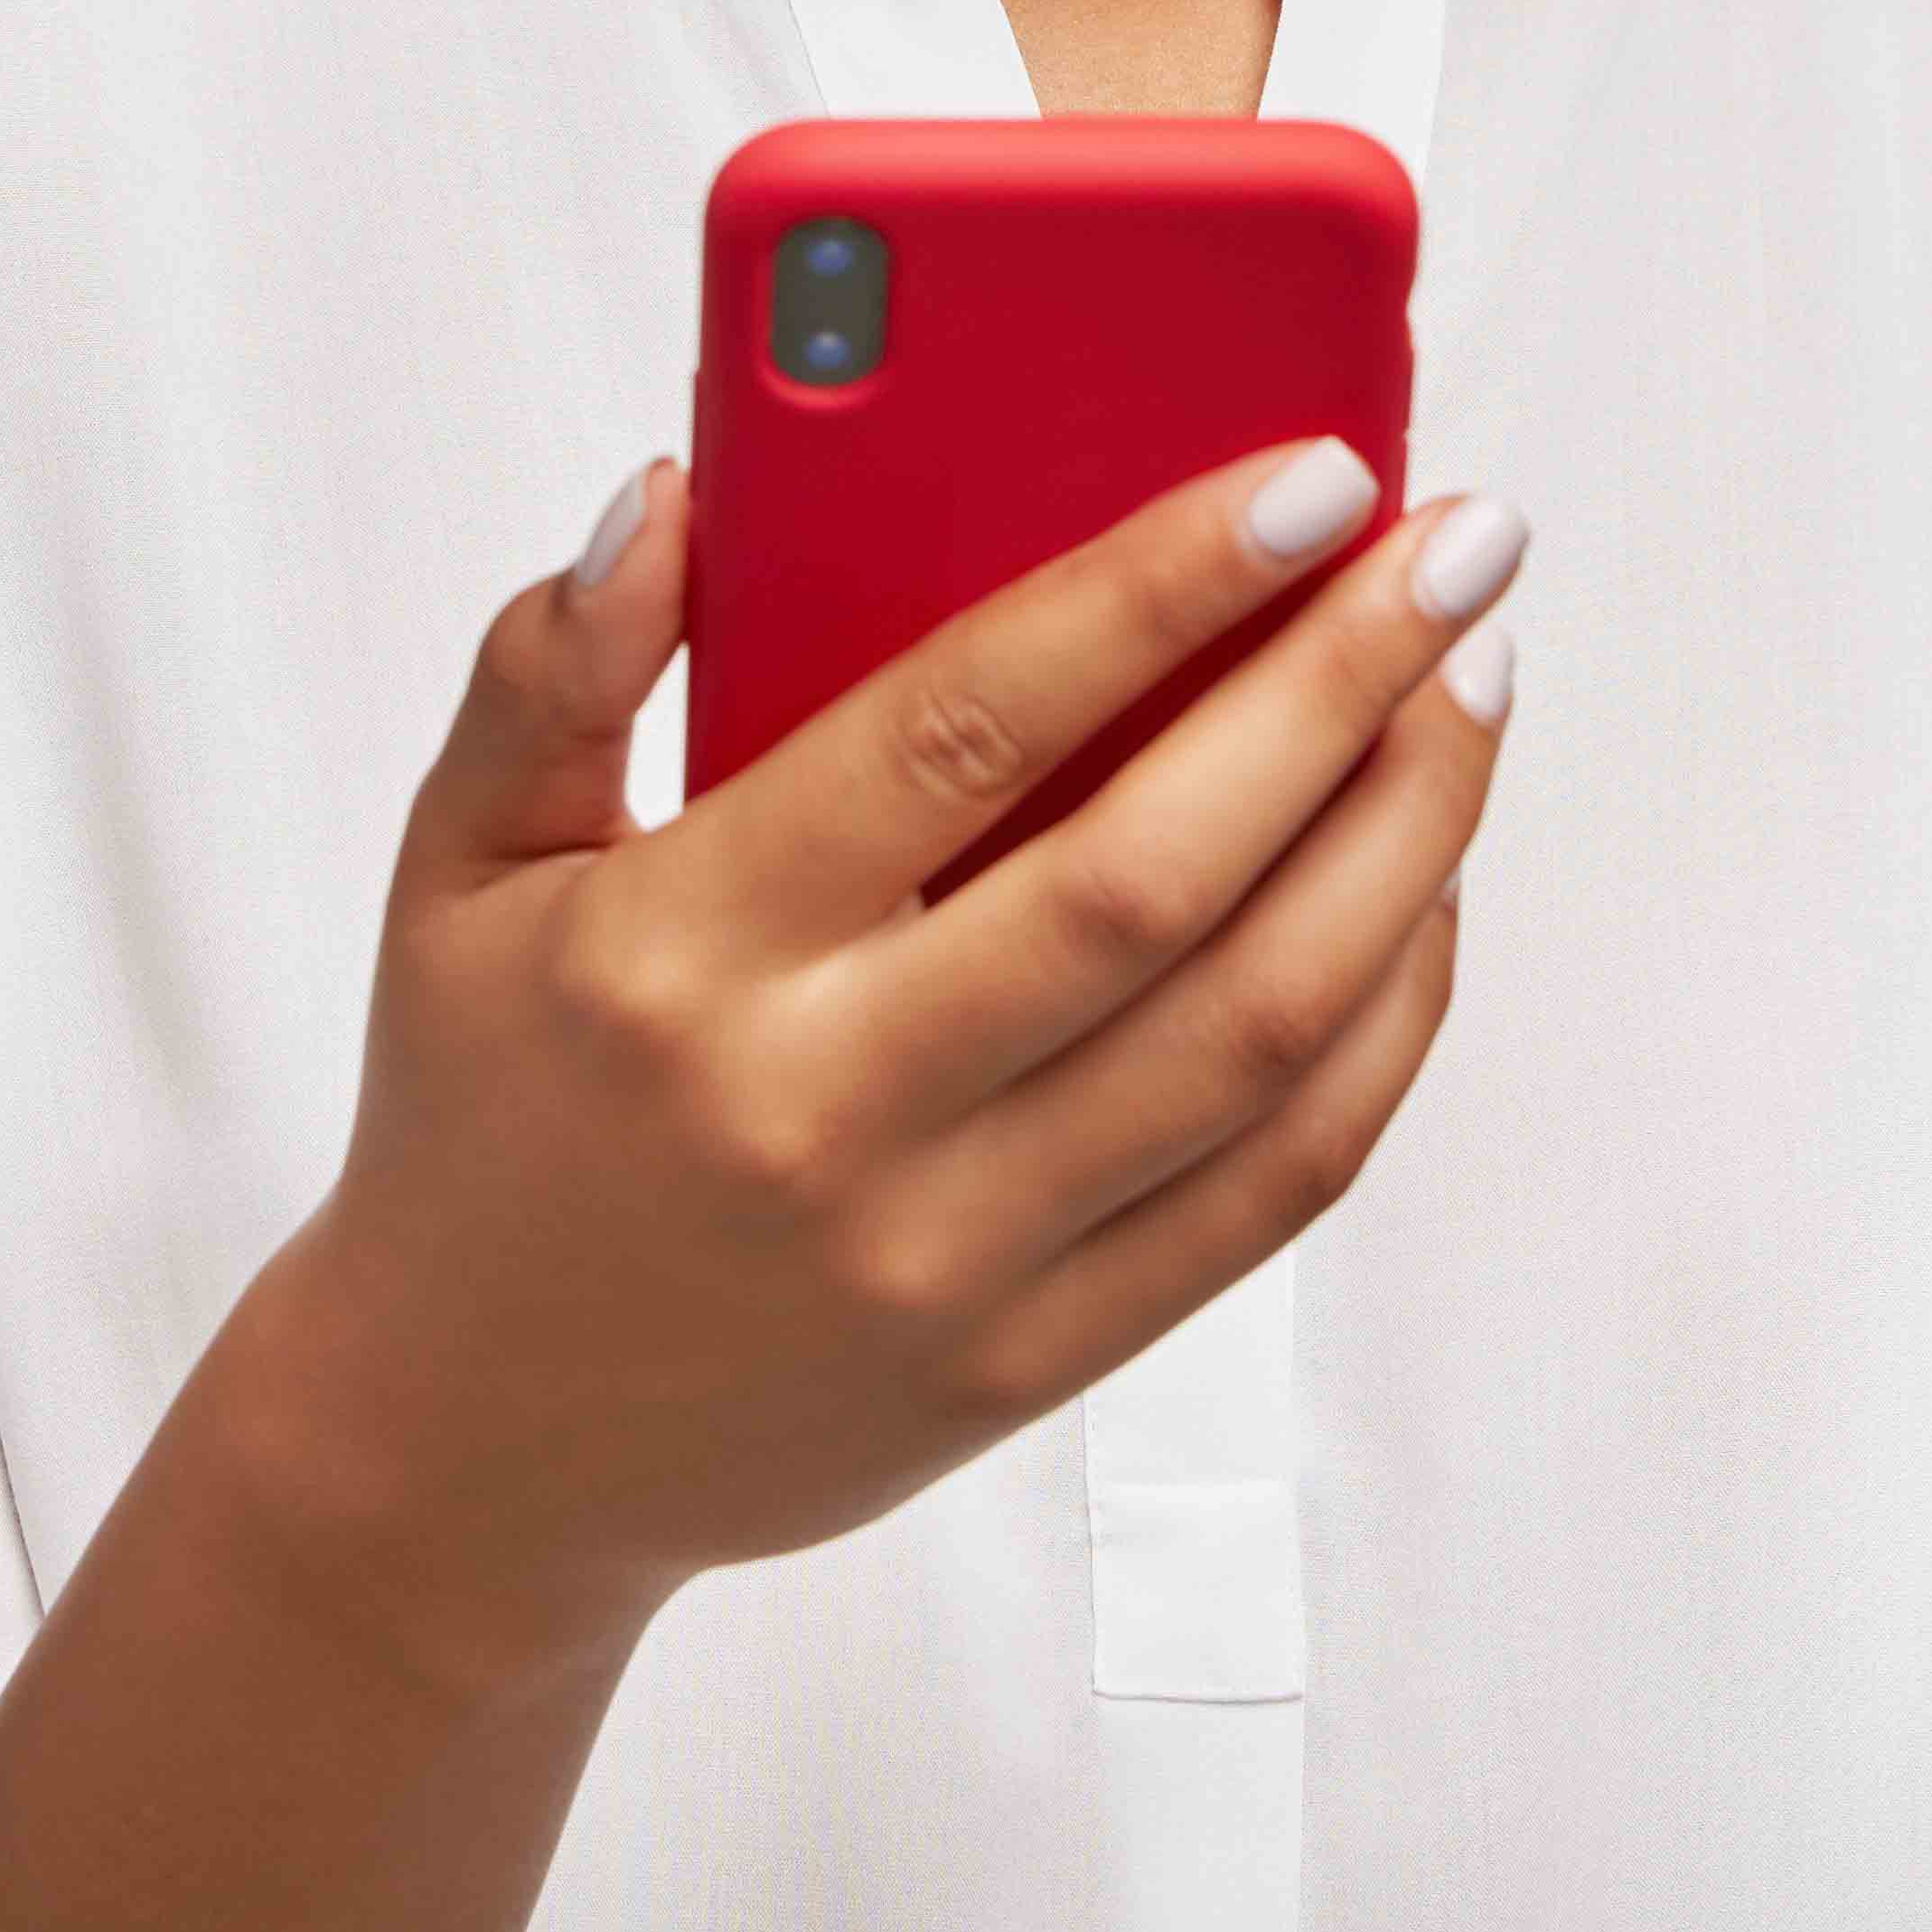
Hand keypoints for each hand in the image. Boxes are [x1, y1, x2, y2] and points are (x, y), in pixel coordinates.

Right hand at [212, 435, 1524, 1693]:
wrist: (465, 1457)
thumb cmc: (488, 1105)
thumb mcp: (457, 865)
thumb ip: (550, 667)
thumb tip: (661, 491)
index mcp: (686, 953)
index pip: (963, 727)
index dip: (1159, 588)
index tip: (1314, 474)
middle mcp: (827, 1112)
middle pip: (1156, 878)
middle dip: (1347, 689)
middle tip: (1467, 548)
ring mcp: (944, 1259)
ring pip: (1254, 1034)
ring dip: (1404, 840)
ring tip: (1474, 685)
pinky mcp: (1027, 1366)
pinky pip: (1270, 1189)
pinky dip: (1384, 1027)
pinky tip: (1423, 886)